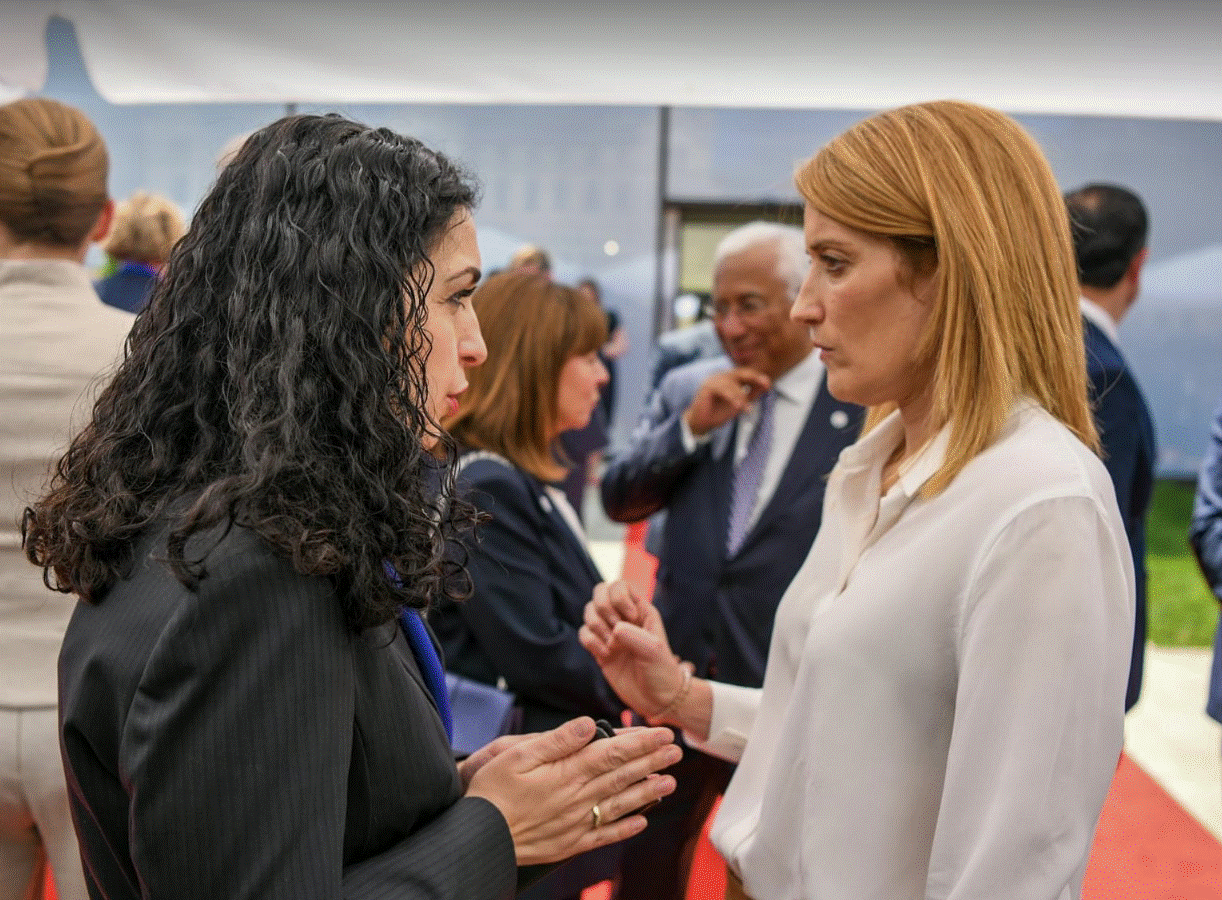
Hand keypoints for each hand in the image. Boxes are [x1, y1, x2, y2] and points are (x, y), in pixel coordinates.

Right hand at [465, 717, 680, 865]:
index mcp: (567, 773)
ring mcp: (576, 823)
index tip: (662, 733)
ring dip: (647, 792)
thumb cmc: (493, 791)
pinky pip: (604, 835)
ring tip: (670, 782)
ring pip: (620, 804)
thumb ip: (558, 741)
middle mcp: (577, 798)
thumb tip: (589, 724)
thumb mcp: (518, 755)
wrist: (479, 838)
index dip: (641, 742)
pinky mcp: (570, 843)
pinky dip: (625, 828)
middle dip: (652, 761)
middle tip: (676, 751)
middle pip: (622, 775)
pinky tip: (641, 821)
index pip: (613, 753)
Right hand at [579, 580, 688, 721]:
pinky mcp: (599, 648)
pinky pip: (584, 633)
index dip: (619, 598)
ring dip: (597, 628)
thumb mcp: (655, 652)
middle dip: (603, 609)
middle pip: (600, 592)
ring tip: (612, 646)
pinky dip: (590, 642)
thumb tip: (615, 629)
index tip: (630, 618)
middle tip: (615, 630)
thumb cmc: (662, 672)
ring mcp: (610, 632)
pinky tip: (605, 655)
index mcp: (641, 610)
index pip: (620, 585)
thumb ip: (635, 636)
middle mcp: (624, 617)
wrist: (657, 700)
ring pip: (589, 612)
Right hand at [682, 367, 770, 436]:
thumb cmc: (719, 413)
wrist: (702, 423)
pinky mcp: (706, 387)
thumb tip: (766, 386)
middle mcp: (721, 376)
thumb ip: (752, 394)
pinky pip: (722, 390)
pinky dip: (732, 398)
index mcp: (729, 378)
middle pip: (740, 373)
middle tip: (765, 384)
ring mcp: (713, 380)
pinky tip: (739, 406)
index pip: (746, 374)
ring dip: (741, 395)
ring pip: (731, 383)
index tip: (768, 384)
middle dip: (753, 378)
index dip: (757, 378)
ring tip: (747, 408)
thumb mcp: (740, 403)